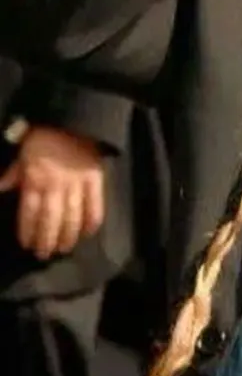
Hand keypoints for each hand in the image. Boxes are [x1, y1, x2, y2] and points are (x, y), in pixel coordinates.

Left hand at [0, 126, 104, 259]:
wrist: (73, 121)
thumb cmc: (43, 138)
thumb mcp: (22, 155)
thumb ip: (12, 175)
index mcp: (35, 180)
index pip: (29, 213)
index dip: (27, 232)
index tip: (26, 245)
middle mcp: (55, 186)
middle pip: (50, 220)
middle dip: (46, 240)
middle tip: (44, 255)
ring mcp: (77, 184)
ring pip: (72, 217)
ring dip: (67, 236)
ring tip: (63, 249)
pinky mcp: (95, 181)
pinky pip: (95, 205)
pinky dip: (92, 221)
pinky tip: (87, 233)